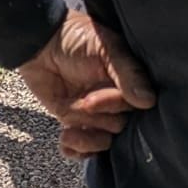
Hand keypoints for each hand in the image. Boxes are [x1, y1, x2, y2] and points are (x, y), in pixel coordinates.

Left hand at [18, 10, 155, 158]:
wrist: (39, 41)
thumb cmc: (77, 37)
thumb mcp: (106, 48)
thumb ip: (126, 72)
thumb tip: (147, 101)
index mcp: (130, 85)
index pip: (135, 109)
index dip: (114, 106)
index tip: (94, 98)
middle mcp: (116, 103)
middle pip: (119, 128)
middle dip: (98, 118)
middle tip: (83, 101)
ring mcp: (95, 114)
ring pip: (102, 142)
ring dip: (88, 140)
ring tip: (70, 128)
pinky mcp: (73, 120)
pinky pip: (80, 147)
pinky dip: (75, 150)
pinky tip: (67, 142)